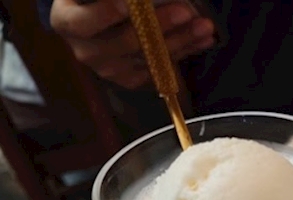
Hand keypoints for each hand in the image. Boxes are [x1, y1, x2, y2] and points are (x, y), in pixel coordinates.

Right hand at [50, 0, 216, 88]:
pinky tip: (203, 39)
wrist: (94, 18)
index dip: (108, 12)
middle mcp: (86, 50)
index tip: (129, 1)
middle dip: (160, 25)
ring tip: (205, 26)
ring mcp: (109, 69)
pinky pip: (161, 68)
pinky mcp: (130, 79)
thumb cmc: (96, 1)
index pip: (86, 21)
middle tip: (185, 11)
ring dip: (182, 40)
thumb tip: (140, 0)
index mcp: (68, 22)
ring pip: (149, 57)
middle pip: (126, 42)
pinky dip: (185, 51)